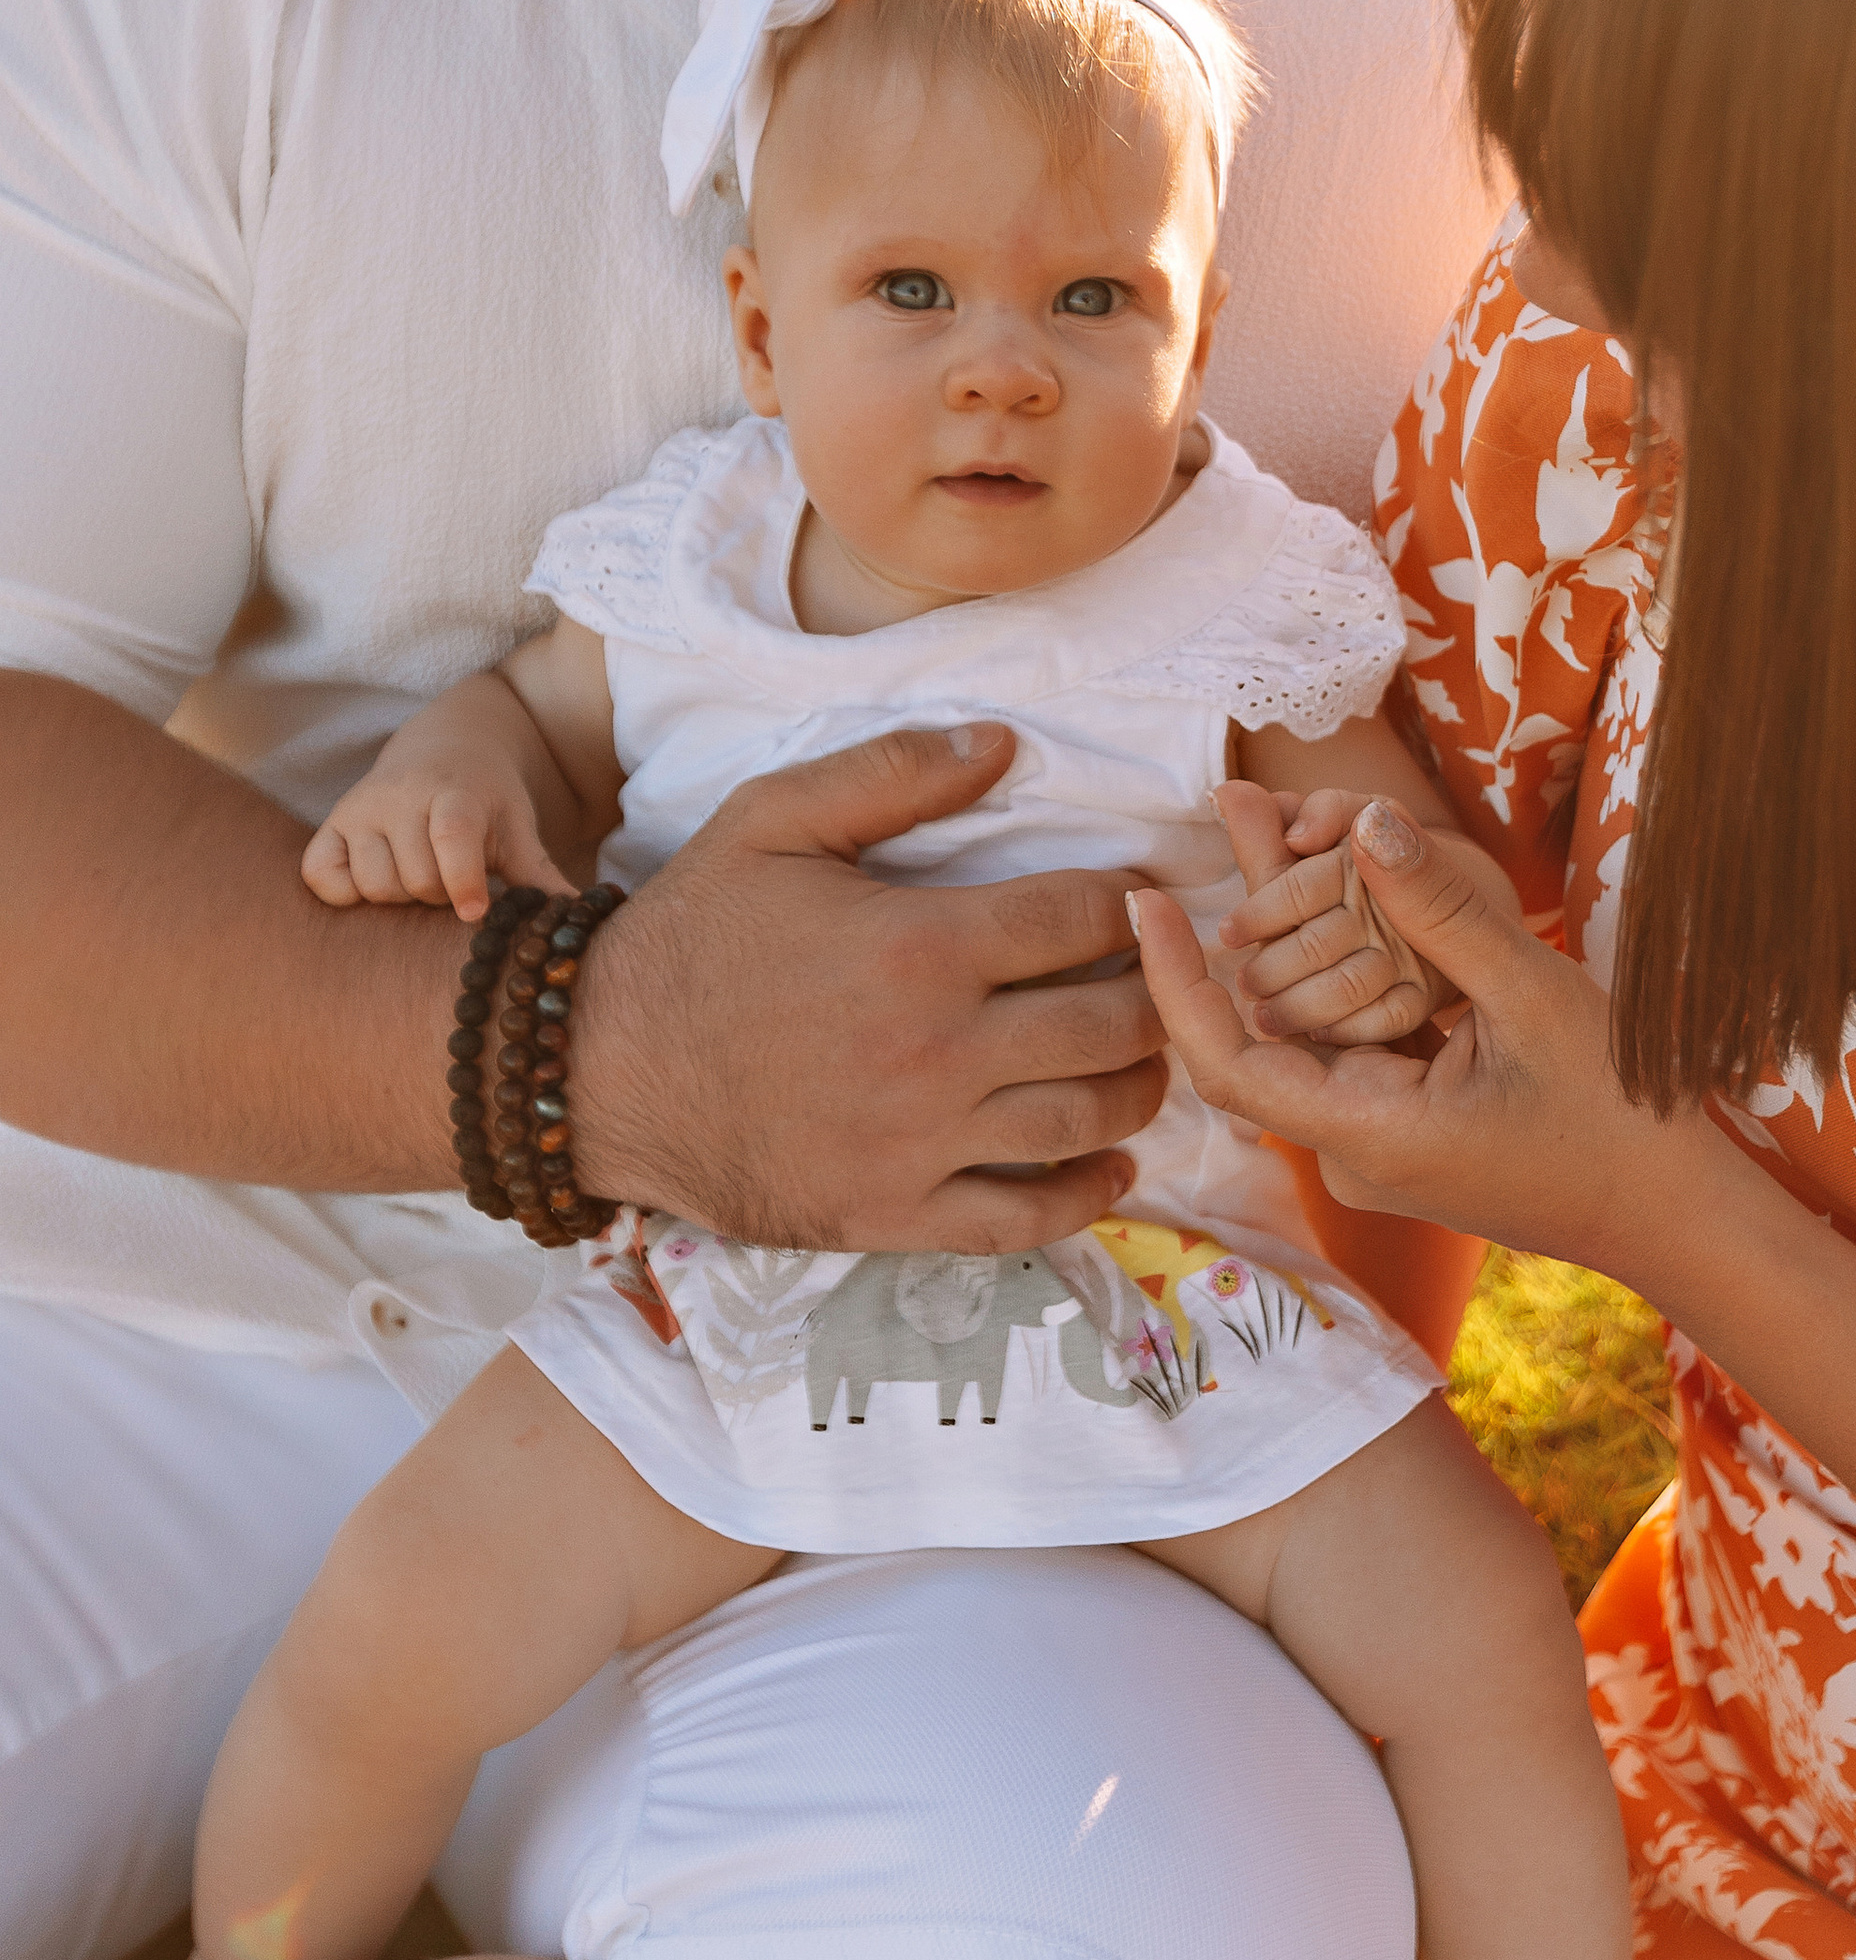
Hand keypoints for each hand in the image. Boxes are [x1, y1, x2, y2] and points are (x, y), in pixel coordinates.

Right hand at [303, 749, 574, 921]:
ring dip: (400, 898)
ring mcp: (360, 808)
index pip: (452, 836)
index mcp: (455, 793)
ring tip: (422, 877)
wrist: (444, 746)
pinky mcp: (331, 824)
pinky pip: (322, 877)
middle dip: (439, 897)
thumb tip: (579, 924)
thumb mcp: (517, 827)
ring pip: (372, 886)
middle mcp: (401, 795)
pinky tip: (373, 882)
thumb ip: (538, 875)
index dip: (462, 879)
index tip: (475, 912)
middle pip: (415, 880)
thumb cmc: (488, 799)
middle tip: (454, 884)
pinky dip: (345, 893)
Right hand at [571, 723, 1167, 1254]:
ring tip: (1143, 1054)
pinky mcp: (896, 1213)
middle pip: (1115, 1023)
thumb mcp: (771, 822)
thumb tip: (1003, 744)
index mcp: (920, 946)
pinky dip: (1089, 1192)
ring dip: (1142, 1085)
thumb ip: (890, 772)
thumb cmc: (688, 938)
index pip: (1084, 915)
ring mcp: (921, 1142)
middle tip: (1157, 975)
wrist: (594, 1072)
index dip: (1129, 898)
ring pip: (1090, 1119)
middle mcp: (938, 1051)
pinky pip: (1027, 1215)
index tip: (1136, 894)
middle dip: (1156, 991)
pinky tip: (1112, 1162)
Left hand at [1133, 796, 1696, 1272]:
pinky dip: (1344, 970)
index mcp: (1370, 1135)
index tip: (1145, 903)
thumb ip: (1443, 912)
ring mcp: (1376, 1145)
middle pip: (1267, 1027)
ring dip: (1294, 935)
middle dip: (1243, 917)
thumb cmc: (1620, 1116)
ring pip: (1311, 1027)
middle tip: (1230, 807)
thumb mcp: (1534, 998)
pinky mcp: (1403, 1129)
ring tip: (1267, 823)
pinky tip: (1338, 891)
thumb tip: (1366, 824)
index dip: (1173, 984)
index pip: (1227, 1064)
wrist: (1675, 1213)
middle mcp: (1353, 1151)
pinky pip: (1352, 1041)